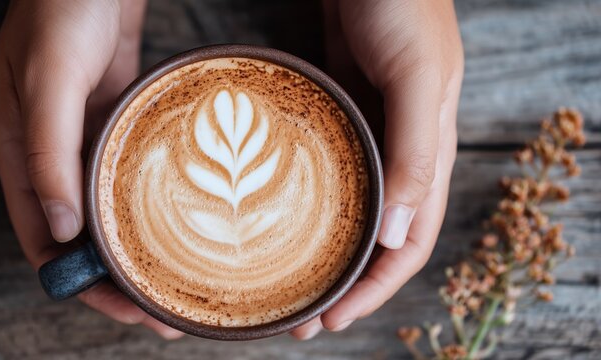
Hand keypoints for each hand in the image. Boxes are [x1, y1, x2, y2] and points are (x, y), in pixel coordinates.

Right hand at [0, 0, 182, 338]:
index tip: (126, 309)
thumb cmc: (62, 10)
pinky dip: (151, 208)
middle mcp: (54, 159)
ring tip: (180, 280)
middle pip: (81, 240)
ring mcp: (88, 144)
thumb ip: (48, 154)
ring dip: (138, 249)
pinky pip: (130, 181)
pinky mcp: (117, 125)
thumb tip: (59, 231)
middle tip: (165, 310)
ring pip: (109, 214)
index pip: (44, 244)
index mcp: (22, 157)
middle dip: (119, 280)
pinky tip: (184, 221)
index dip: (81, 284)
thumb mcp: (48, 80)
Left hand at [291, 0, 462, 339]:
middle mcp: (399, 152)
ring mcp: (366, 134)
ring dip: (325, 252)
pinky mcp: (337, 114)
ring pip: (351, 212)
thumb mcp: (416, 74)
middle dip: (346, 284)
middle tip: (303, 319)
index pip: (410, 242)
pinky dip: (309, 206)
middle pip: (378, 238)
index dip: (378, 288)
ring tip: (289, 284)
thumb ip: (414, 150)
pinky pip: (328, 175)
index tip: (336, 320)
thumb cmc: (401, 4)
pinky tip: (279, 218)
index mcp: (428, 151)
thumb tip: (397, 236)